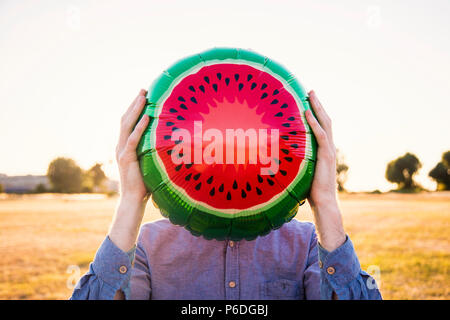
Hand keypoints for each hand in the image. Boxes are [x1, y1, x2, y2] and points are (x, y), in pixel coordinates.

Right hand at [109, 89, 149, 251]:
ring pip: (126, 125)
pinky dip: (139, 127)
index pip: (128, 122)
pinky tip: (147, 116)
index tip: (143, 95)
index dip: (134, 108)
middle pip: (125, 119)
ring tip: (143, 96)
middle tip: (144, 89)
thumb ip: (154, 152)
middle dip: (134, 103)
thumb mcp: (149, 163)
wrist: (132, 201)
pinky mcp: (126, 158)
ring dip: (135, 109)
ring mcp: (121, 151)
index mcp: (125, 146)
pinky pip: (132, 139)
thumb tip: (171, 143)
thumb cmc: (144, 184)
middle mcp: (120, 146)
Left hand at [305, 90, 345, 251]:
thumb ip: (295, 161)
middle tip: (310, 90)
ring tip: (310, 94)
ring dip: (317, 108)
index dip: (316, 113)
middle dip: (318, 104)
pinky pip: (321, 135)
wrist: (323, 202)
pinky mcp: (326, 156)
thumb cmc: (310, 190)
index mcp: (324, 150)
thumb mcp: (302, 171)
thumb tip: (278, 157)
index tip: (308, 100)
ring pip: (325, 123)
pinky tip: (306, 112)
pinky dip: (314, 123)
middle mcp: (329, 147)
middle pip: (325, 120)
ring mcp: (329, 150)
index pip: (322, 126)